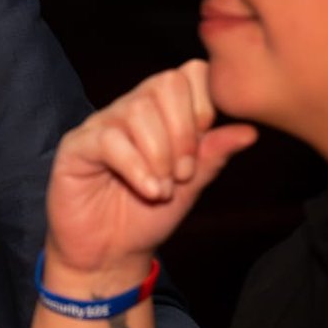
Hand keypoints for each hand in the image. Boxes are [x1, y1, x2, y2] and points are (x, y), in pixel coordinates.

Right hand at [44, 60, 256, 281]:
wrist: (111, 255)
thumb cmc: (148, 217)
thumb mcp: (191, 186)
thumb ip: (213, 155)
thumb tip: (250, 132)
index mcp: (162, 110)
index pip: (190, 72)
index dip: (204, 106)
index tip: (202, 148)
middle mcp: (131, 108)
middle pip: (166, 83)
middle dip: (184, 132)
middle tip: (183, 174)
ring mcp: (102, 124)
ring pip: (139, 110)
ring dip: (161, 156)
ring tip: (163, 190)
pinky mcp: (77, 145)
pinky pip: (110, 139)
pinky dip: (137, 168)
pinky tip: (148, 191)